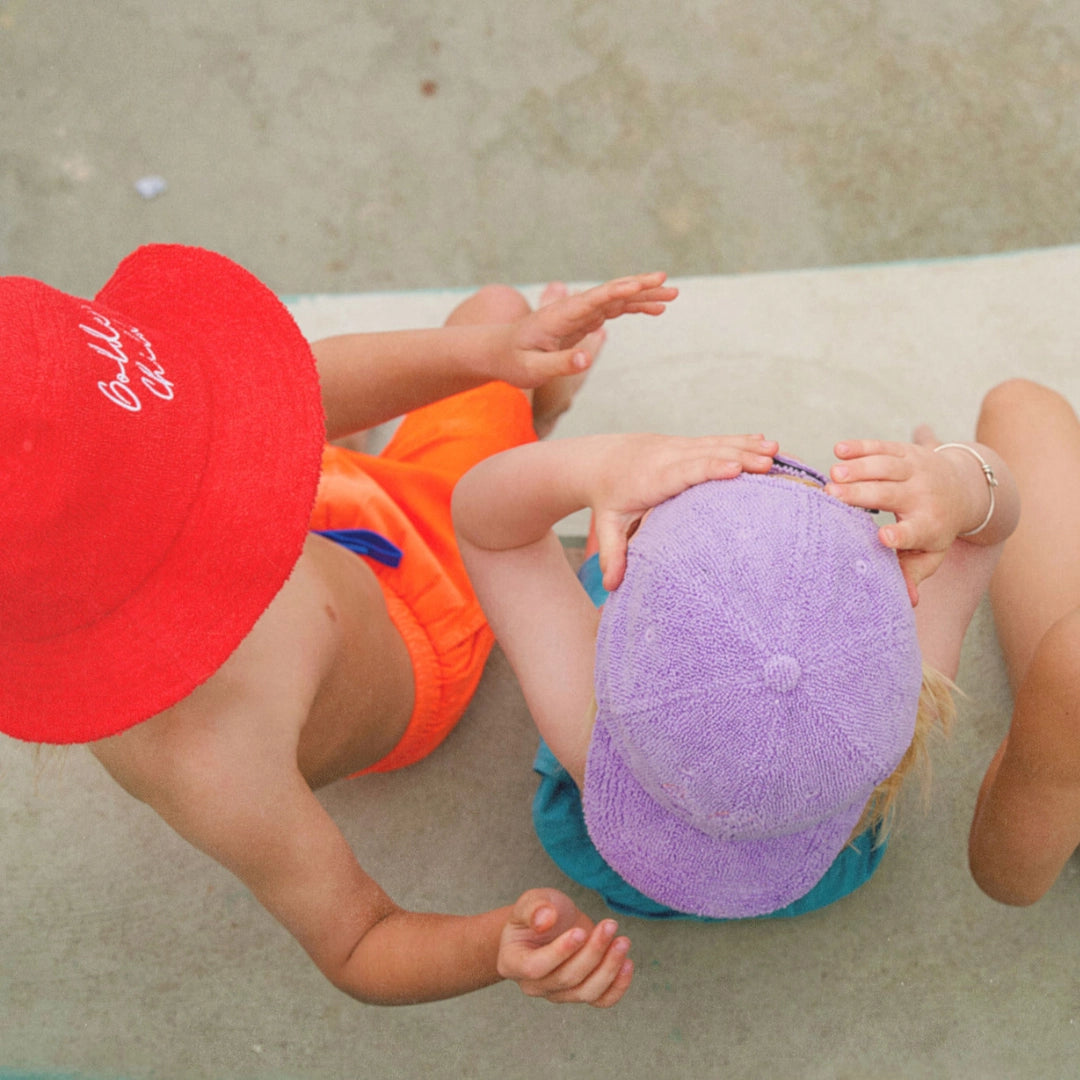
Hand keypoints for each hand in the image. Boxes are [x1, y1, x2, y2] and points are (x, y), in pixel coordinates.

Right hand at [497, 889, 632, 1007]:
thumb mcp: (532, 900)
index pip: (535, 967)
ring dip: (609, 968)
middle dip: (592, 952)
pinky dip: (617, 987)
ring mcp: (557, 994)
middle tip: (610, 925)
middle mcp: (533, 985)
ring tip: (623, 941)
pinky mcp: (580, 994)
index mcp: (512, 962)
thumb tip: (544, 921)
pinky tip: (627, 964)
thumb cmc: (539, 911)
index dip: (559, 953)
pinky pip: (600, 1000)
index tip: (579, 931)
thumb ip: (534, 908)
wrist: (552, 922)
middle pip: (566, 979)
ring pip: (586, 992)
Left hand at [499, 273, 677, 388]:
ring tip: (672, 296)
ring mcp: (579, 313)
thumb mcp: (531, 370)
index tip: (640, 284)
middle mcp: (572, 309)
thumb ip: (559, 364)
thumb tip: (586, 359)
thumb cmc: (512, 361)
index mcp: (559, 315)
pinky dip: (633, 307)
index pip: (593, 299)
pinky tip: (654, 310)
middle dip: (640, 287)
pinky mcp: (582, 320)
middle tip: (669, 284)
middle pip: (611, 293)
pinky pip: (613, 310)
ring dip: (643, 296)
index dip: (617, 291)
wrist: (496, 350)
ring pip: (616, 299)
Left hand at [589, 433, 777, 589]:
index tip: (734, 468)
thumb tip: (611, 586)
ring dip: (747, 446)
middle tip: (768, 464)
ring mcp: (679, 447)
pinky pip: (718, 441)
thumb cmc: (609, 497)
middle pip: (707, 455)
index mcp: (652, 479)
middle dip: (739, 457)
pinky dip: (742, 440)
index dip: (709, 469)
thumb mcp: (607, 526)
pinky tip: (765, 441)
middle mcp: (668, 458)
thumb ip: (612, 554)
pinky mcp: (688, 444)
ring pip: (716, 444)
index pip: (683, 472)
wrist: (600, 460)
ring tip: (776, 450)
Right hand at [824, 427, 971, 604]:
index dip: (899, 535)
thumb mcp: (930, 553)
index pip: (913, 532)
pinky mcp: (908, 451)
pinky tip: (839, 449)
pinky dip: (861, 446)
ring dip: (859, 468)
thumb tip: (908, 603)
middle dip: (862, 494)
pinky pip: (883, 446)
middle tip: (832, 496)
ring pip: (886, 466)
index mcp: (929, 526)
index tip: (883, 537)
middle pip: (891, 494)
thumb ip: (913, 574)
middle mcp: (924, 496)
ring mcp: (917, 470)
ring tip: (833, 474)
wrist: (965, 488)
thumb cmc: (936, 528)